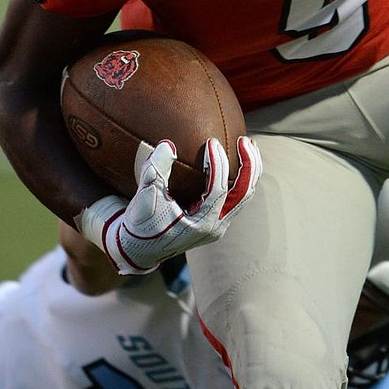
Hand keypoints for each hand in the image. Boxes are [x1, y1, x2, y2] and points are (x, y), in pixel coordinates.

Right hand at [76, 136, 261, 275]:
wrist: (139, 248)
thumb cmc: (141, 223)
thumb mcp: (145, 197)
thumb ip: (155, 170)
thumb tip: (167, 144)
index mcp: (202, 225)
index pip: (219, 190)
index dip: (218, 164)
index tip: (211, 142)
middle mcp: (216, 226)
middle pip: (244, 193)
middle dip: (249, 165)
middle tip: (244, 140)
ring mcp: (219, 224)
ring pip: (244, 195)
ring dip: (250, 169)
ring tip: (248, 144)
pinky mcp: (216, 219)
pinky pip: (235, 196)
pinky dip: (239, 176)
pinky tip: (236, 158)